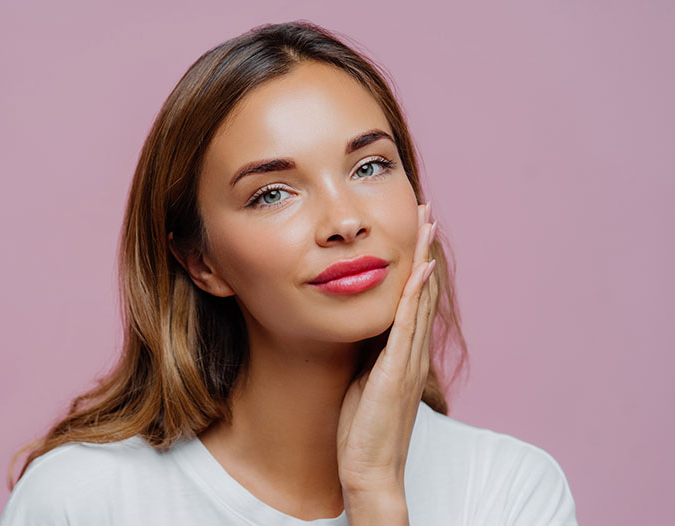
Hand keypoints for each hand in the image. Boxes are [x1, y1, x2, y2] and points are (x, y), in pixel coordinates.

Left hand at [337, 201, 437, 495]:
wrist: (369, 469)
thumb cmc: (364, 429)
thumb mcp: (364, 379)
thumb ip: (369, 353)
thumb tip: (361, 327)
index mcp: (403, 354)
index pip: (413, 299)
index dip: (416, 263)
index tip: (414, 230)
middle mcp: (412, 352)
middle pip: (422, 290)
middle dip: (424, 250)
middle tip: (426, 213)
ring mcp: (407, 361)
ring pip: (419, 300)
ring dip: (423, 260)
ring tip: (426, 225)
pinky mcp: (396, 371)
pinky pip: (407, 326)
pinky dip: (415, 295)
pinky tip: (420, 268)